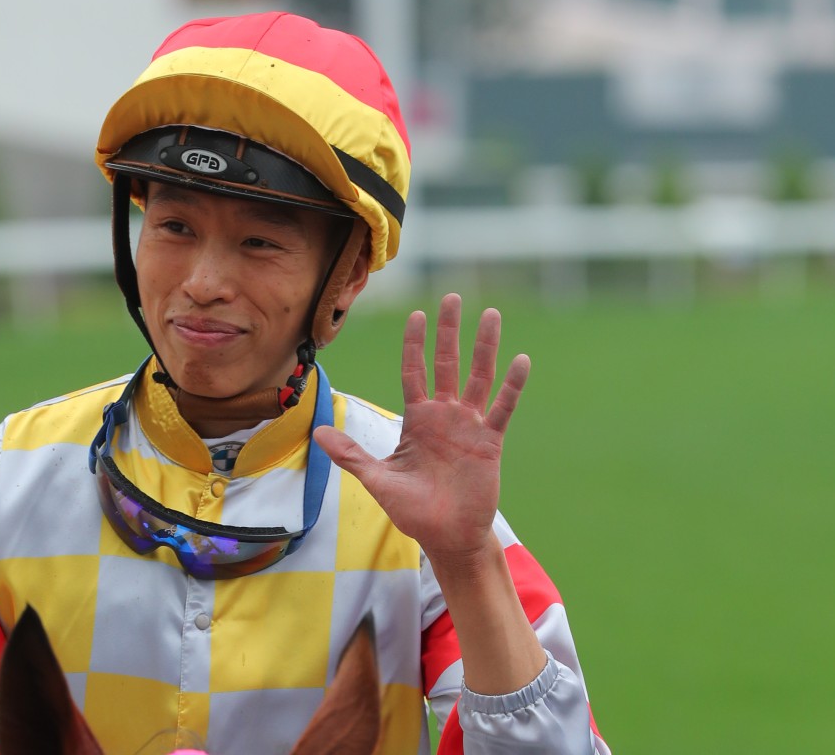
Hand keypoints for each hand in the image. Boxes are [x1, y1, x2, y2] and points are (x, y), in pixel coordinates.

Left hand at [314, 294, 529, 563]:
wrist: (446, 537)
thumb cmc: (412, 510)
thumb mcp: (377, 479)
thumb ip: (350, 454)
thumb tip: (315, 432)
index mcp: (417, 420)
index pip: (414, 372)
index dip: (414, 344)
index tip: (416, 315)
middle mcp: (444, 416)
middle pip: (447, 363)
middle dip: (448, 331)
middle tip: (451, 297)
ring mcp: (469, 426)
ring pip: (478, 377)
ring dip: (484, 346)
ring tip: (491, 314)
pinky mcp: (489, 442)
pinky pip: (502, 408)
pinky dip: (511, 385)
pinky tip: (520, 360)